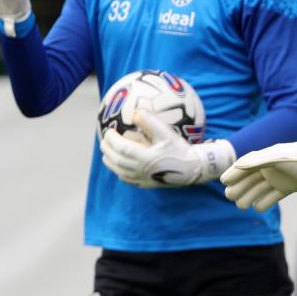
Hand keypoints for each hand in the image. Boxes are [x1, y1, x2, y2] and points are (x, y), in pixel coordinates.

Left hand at [100, 109, 235, 187]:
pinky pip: (128, 179)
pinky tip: (120, 168)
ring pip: (120, 171)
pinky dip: (120, 172)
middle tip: (104, 141)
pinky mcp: (146, 184)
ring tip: (107, 154)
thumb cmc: (180, 149)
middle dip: (107, 150)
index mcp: (144, 157)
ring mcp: (142, 179)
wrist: (193, 169)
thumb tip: (136, 111)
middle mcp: (140, 170)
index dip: (112, 139)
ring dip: (111, 162)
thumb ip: (151, 122)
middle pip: (117, 160)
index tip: (108, 130)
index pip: (121, 148)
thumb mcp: (167, 134)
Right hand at [221, 130, 296, 211]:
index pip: (244, 167)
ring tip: (241, 205)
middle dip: (238, 187)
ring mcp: (277, 179)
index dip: (233, 174)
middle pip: (249, 180)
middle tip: (230, 196)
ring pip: (258, 190)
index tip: (223, 181)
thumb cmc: (295, 157)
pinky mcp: (286, 188)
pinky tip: (257, 208)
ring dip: (249, 197)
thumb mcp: (273, 158)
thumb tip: (237, 166)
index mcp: (264, 159)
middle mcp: (269, 169)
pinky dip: (264, 203)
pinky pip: (271, 197)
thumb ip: (255, 162)